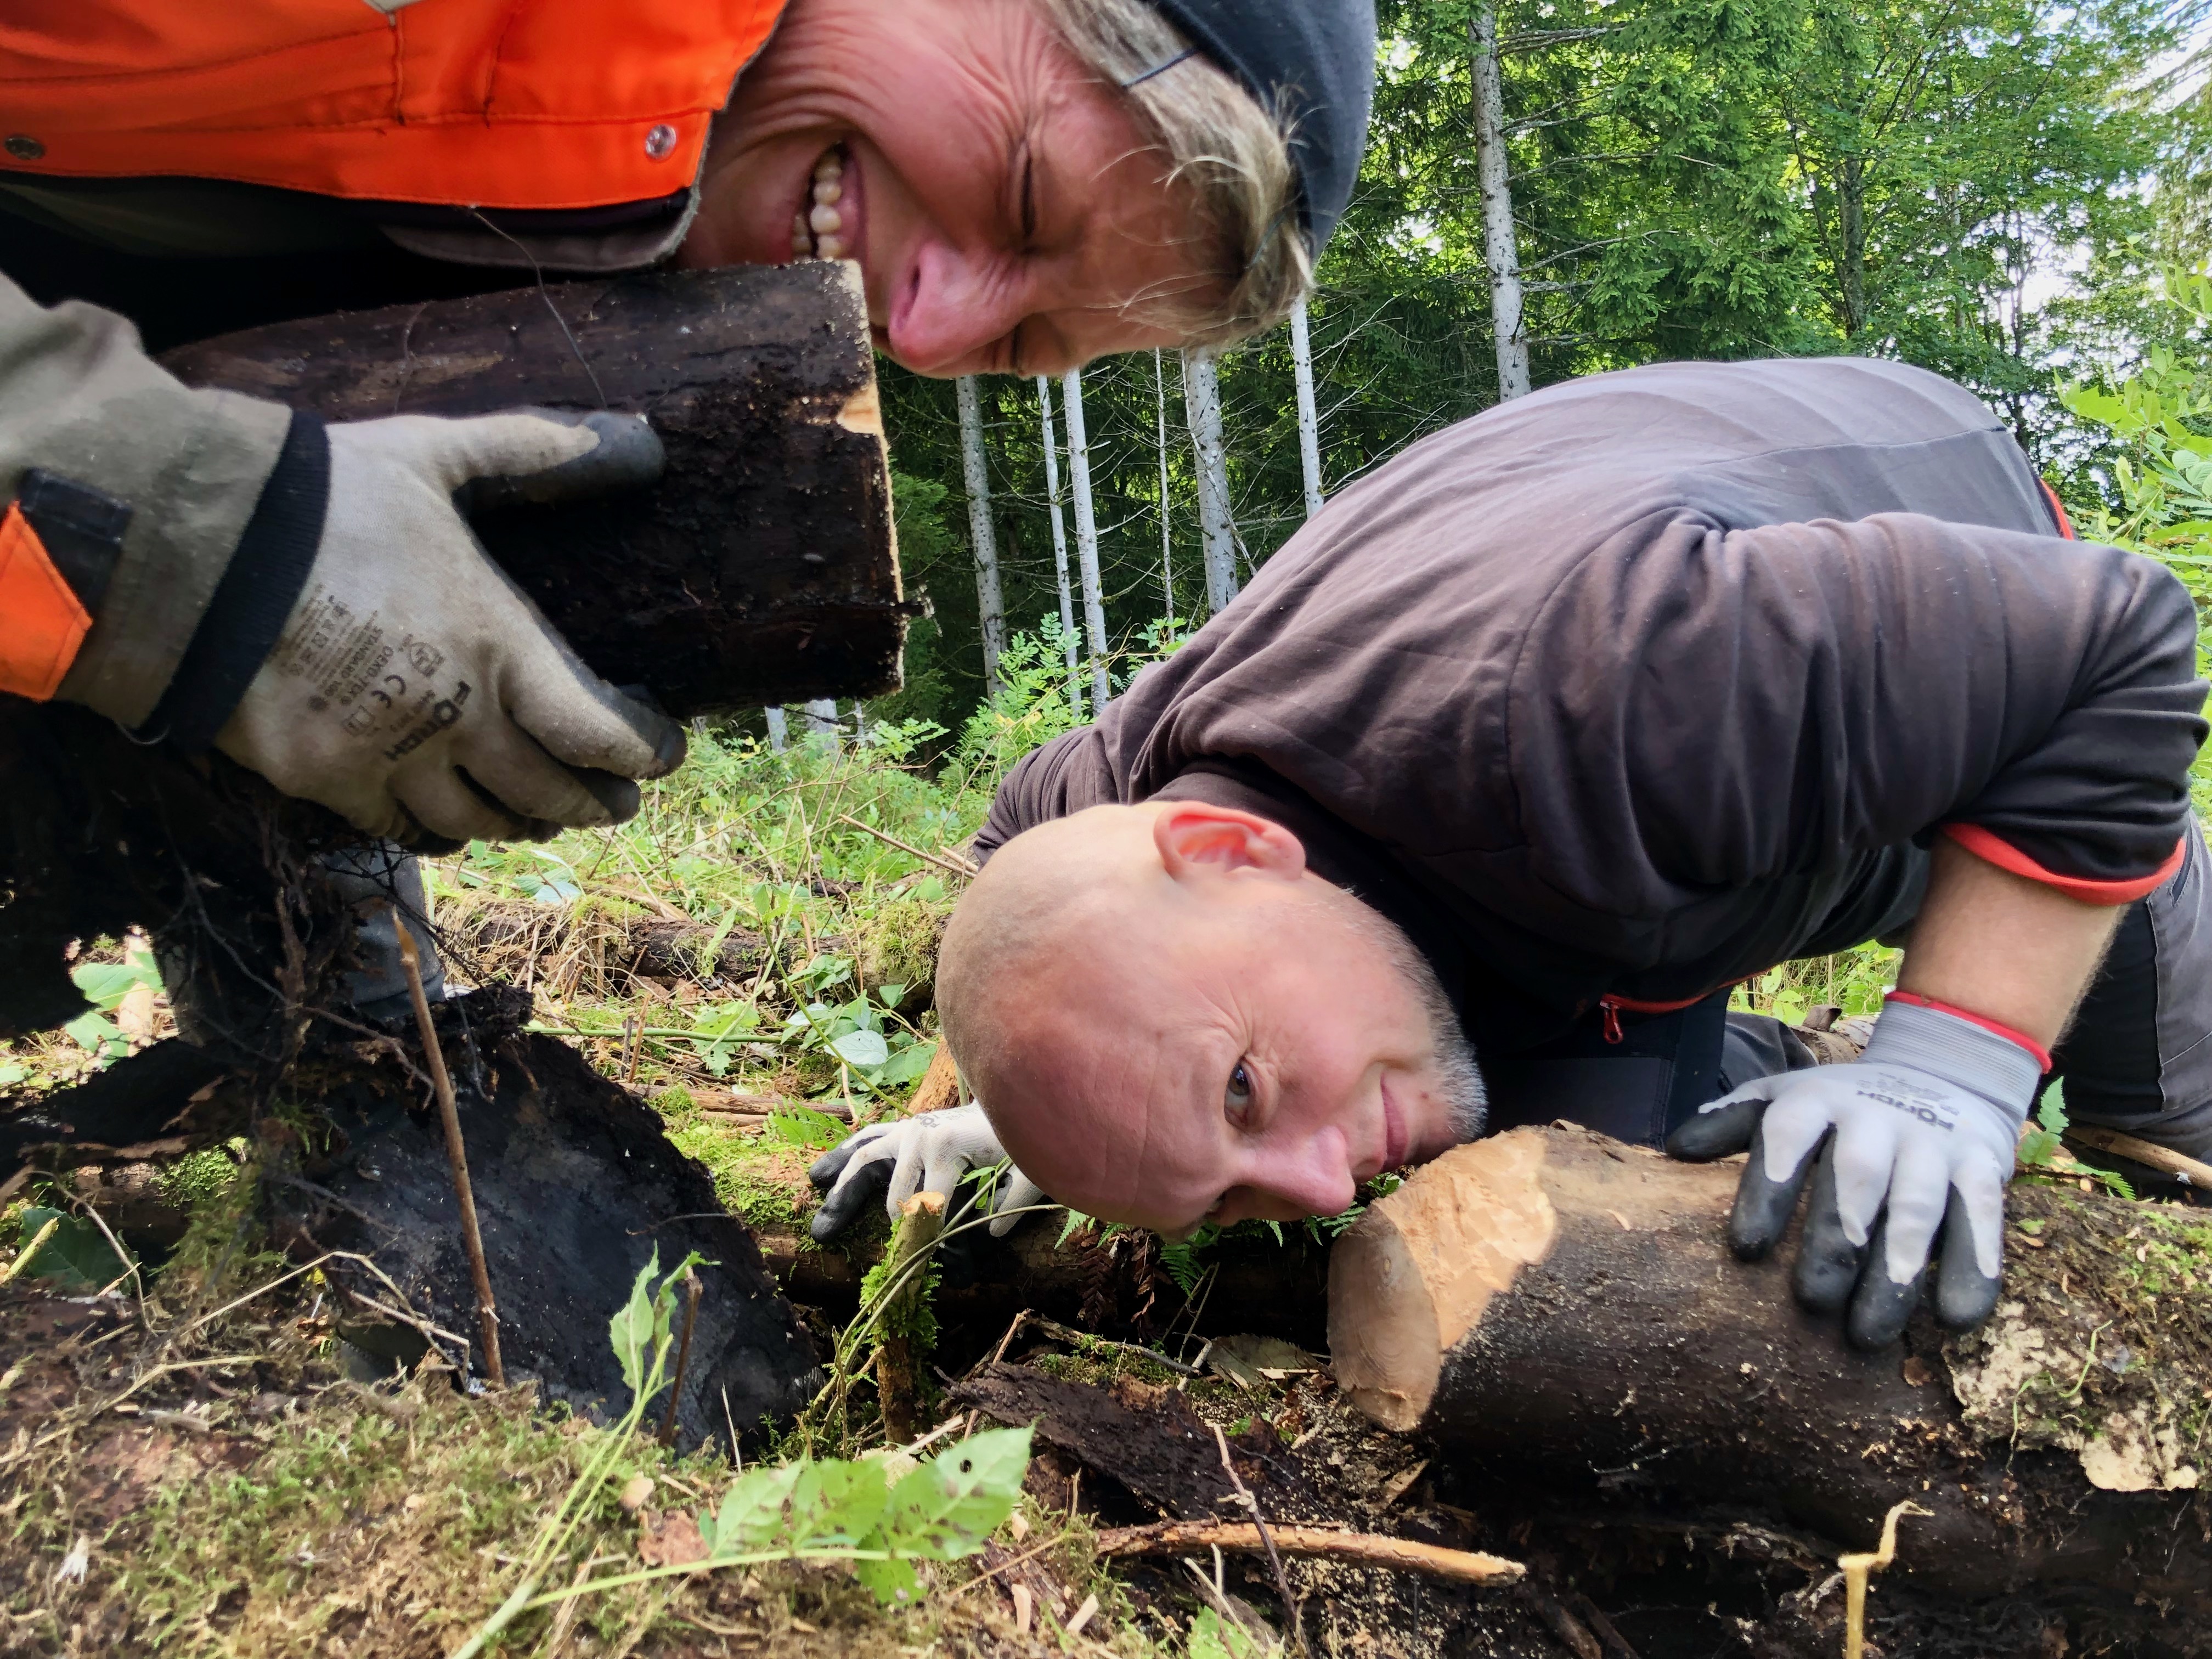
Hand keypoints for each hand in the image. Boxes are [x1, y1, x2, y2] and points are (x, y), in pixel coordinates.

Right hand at [216, 409, 684, 845]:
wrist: (184, 552)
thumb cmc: (320, 498)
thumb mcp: (437, 456)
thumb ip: (537, 451)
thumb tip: (641, 440)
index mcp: (496, 643)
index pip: (598, 732)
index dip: (644, 753)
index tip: (662, 753)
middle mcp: (454, 716)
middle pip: (547, 793)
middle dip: (593, 802)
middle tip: (617, 800)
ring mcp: (387, 756)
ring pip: (478, 822)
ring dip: (519, 821)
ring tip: (539, 811)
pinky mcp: (322, 779)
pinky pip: (400, 829)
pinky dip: (437, 829)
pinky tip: (450, 818)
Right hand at [807, 1102, 1048, 1240]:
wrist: (1012, 1096)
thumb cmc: (1019, 1138)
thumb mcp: (1028, 1171)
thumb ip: (1014, 1202)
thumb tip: (992, 1234)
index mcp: (948, 1147)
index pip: (933, 1204)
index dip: (934, 1240)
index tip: (933, 1268)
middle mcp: (920, 1136)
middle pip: (894, 1191)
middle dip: (883, 1228)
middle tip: (866, 1260)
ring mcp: (908, 1129)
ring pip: (866, 1160)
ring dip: (842, 1191)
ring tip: (822, 1225)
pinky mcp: (904, 1128)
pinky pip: (867, 1140)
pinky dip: (844, 1156)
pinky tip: (821, 1176)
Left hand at [1666, 999, 2041, 1347]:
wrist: (1944, 1070)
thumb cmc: (1841, 1107)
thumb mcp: (1784, 1098)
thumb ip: (1732, 1122)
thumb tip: (1674, 1152)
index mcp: (1816, 1100)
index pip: (1786, 1135)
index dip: (1766, 1188)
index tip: (1746, 1249)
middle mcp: (1876, 1117)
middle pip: (1856, 1178)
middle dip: (1833, 1242)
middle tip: (1810, 1302)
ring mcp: (1933, 1142)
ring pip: (1918, 1207)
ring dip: (1896, 1271)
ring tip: (1868, 1331)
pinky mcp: (1983, 1167)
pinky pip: (1981, 1219)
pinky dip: (1973, 1268)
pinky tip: (1953, 1319)